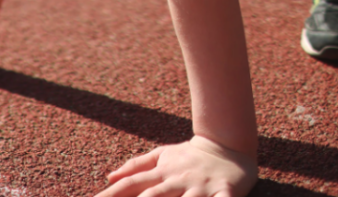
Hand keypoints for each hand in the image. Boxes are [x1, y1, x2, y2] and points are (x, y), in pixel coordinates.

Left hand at [95, 135, 257, 196]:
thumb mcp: (161, 156)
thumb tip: (109, 177)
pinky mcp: (226, 192)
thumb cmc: (190, 155)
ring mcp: (200, 187)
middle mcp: (177, 180)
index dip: (110, 195)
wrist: (228, 145)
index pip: (130, 185)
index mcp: (161, 173)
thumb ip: (136, 166)